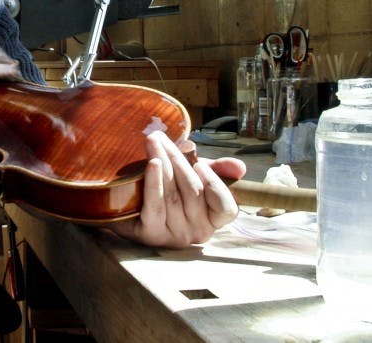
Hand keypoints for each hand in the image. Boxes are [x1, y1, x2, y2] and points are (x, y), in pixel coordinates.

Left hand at [110, 131, 246, 247]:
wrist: (131, 207)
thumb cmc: (169, 190)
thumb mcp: (195, 176)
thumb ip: (217, 170)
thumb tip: (239, 167)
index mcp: (212, 219)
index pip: (226, 208)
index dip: (215, 185)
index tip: (199, 163)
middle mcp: (197, 231)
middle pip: (193, 192)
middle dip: (177, 160)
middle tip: (161, 137)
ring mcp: (175, 235)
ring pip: (173, 195)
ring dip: (163, 163)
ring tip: (153, 142)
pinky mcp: (151, 234)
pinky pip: (155, 205)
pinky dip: (154, 182)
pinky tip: (153, 163)